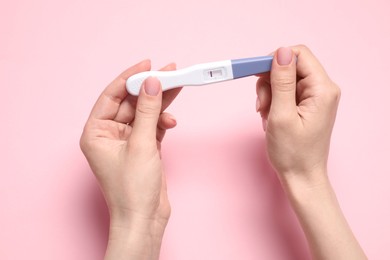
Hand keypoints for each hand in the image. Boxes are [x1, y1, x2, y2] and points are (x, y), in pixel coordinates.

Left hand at [80, 60, 180, 259]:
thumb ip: (147, 111)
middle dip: (150, 89)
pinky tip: (171, 121)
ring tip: (177, 89)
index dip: (129, 77)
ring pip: (144, 112)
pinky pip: (152, 125)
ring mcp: (128, 141)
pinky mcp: (143, 147)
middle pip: (131, 102)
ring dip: (160, 104)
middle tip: (170, 72)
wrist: (145, 219)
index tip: (147, 64)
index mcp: (96, 132)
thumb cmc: (132, 189)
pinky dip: (163, 121)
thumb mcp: (141, 144)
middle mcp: (109, 135)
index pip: (112, 95)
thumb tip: (152, 83)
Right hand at [256, 45, 339, 181]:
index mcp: (322, 89)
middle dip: (269, 82)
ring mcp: (315, 97)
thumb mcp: (281, 115)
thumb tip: (282, 51)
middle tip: (262, 104)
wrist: (300, 176)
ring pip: (283, 79)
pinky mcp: (306, 104)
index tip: (255, 73)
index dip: (274, 59)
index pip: (298, 55)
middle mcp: (322, 89)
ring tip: (267, 115)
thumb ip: (281, 81)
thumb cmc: (293, 153)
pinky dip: (273, 102)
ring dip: (269, 94)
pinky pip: (285, 92)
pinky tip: (271, 118)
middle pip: (289, 66)